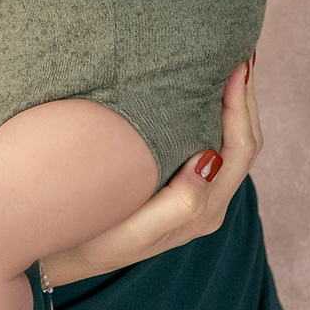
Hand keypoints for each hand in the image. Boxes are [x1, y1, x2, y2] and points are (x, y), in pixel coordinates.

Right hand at [40, 55, 261, 286]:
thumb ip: (178, 204)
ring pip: (231, 144)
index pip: (238, 150)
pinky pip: (213, 146)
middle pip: (244, 144)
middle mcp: (208, 204)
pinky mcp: (181, 187)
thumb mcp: (134, 231)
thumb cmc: (92, 240)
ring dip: (235, 106)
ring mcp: (197, 196)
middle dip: (246, 99)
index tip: (236, 67)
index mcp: (204, 210)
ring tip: (231, 65)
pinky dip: (217, 116)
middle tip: (241, 53)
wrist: (63, 255)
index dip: (242, 107)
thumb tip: (212, 160)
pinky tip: (204, 94)